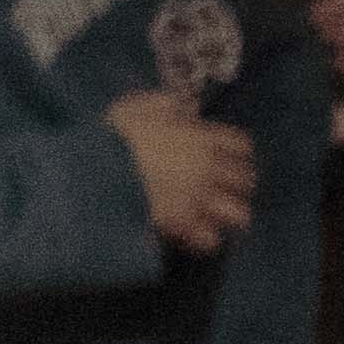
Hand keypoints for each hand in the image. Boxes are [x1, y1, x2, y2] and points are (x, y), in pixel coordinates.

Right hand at [110, 87, 257, 254]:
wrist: (97, 170)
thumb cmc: (114, 135)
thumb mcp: (135, 107)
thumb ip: (163, 104)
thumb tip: (183, 107)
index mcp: (201, 138)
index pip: (240, 145)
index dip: (237, 152)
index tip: (226, 154)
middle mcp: (208, 169)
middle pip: (246, 180)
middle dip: (238, 185)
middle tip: (223, 187)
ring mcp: (198, 199)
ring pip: (239, 214)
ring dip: (229, 215)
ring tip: (214, 215)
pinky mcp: (183, 224)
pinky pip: (210, 239)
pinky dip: (204, 239)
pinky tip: (194, 234)